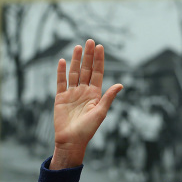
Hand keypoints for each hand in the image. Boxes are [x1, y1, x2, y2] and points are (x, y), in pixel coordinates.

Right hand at [50, 39, 122, 169]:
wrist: (71, 141)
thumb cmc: (88, 130)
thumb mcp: (100, 112)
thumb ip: (108, 97)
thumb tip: (120, 84)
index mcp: (95, 95)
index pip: (97, 73)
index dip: (98, 61)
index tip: (100, 47)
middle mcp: (84, 92)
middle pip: (86, 70)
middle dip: (88, 56)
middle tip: (90, 41)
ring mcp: (72, 94)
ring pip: (74, 73)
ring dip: (76, 60)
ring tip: (78, 47)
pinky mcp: (60, 98)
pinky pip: (61, 82)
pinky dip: (62, 72)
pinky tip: (63, 61)